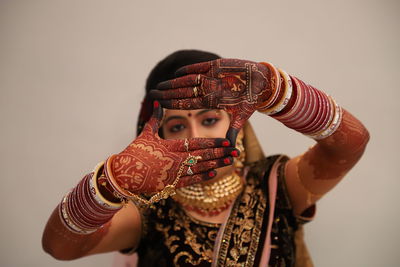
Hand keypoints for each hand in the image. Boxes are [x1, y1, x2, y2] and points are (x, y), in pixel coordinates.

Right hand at [105, 102, 237, 194]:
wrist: (123, 175)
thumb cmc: (135, 152)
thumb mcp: (145, 134)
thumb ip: (154, 118)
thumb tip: (156, 101)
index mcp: (169, 146)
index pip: (196, 143)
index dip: (212, 142)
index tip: (226, 140)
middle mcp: (174, 160)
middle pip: (202, 156)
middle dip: (220, 153)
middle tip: (235, 151)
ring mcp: (173, 173)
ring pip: (200, 169)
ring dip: (216, 165)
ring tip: (230, 161)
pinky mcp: (170, 184)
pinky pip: (190, 181)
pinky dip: (203, 177)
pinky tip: (214, 173)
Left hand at [150, 58, 279, 142]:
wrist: (262, 83)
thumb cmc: (251, 101)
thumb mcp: (241, 117)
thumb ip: (233, 130)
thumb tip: (230, 149)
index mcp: (211, 101)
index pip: (189, 104)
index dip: (175, 104)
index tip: (161, 106)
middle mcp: (208, 90)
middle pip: (184, 92)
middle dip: (168, 93)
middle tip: (153, 94)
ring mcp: (211, 78)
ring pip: (189, 80)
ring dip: (175, 82)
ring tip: (161, 84)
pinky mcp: (216, 65)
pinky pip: (200, 67)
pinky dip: (189, 69)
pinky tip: (177, 72)